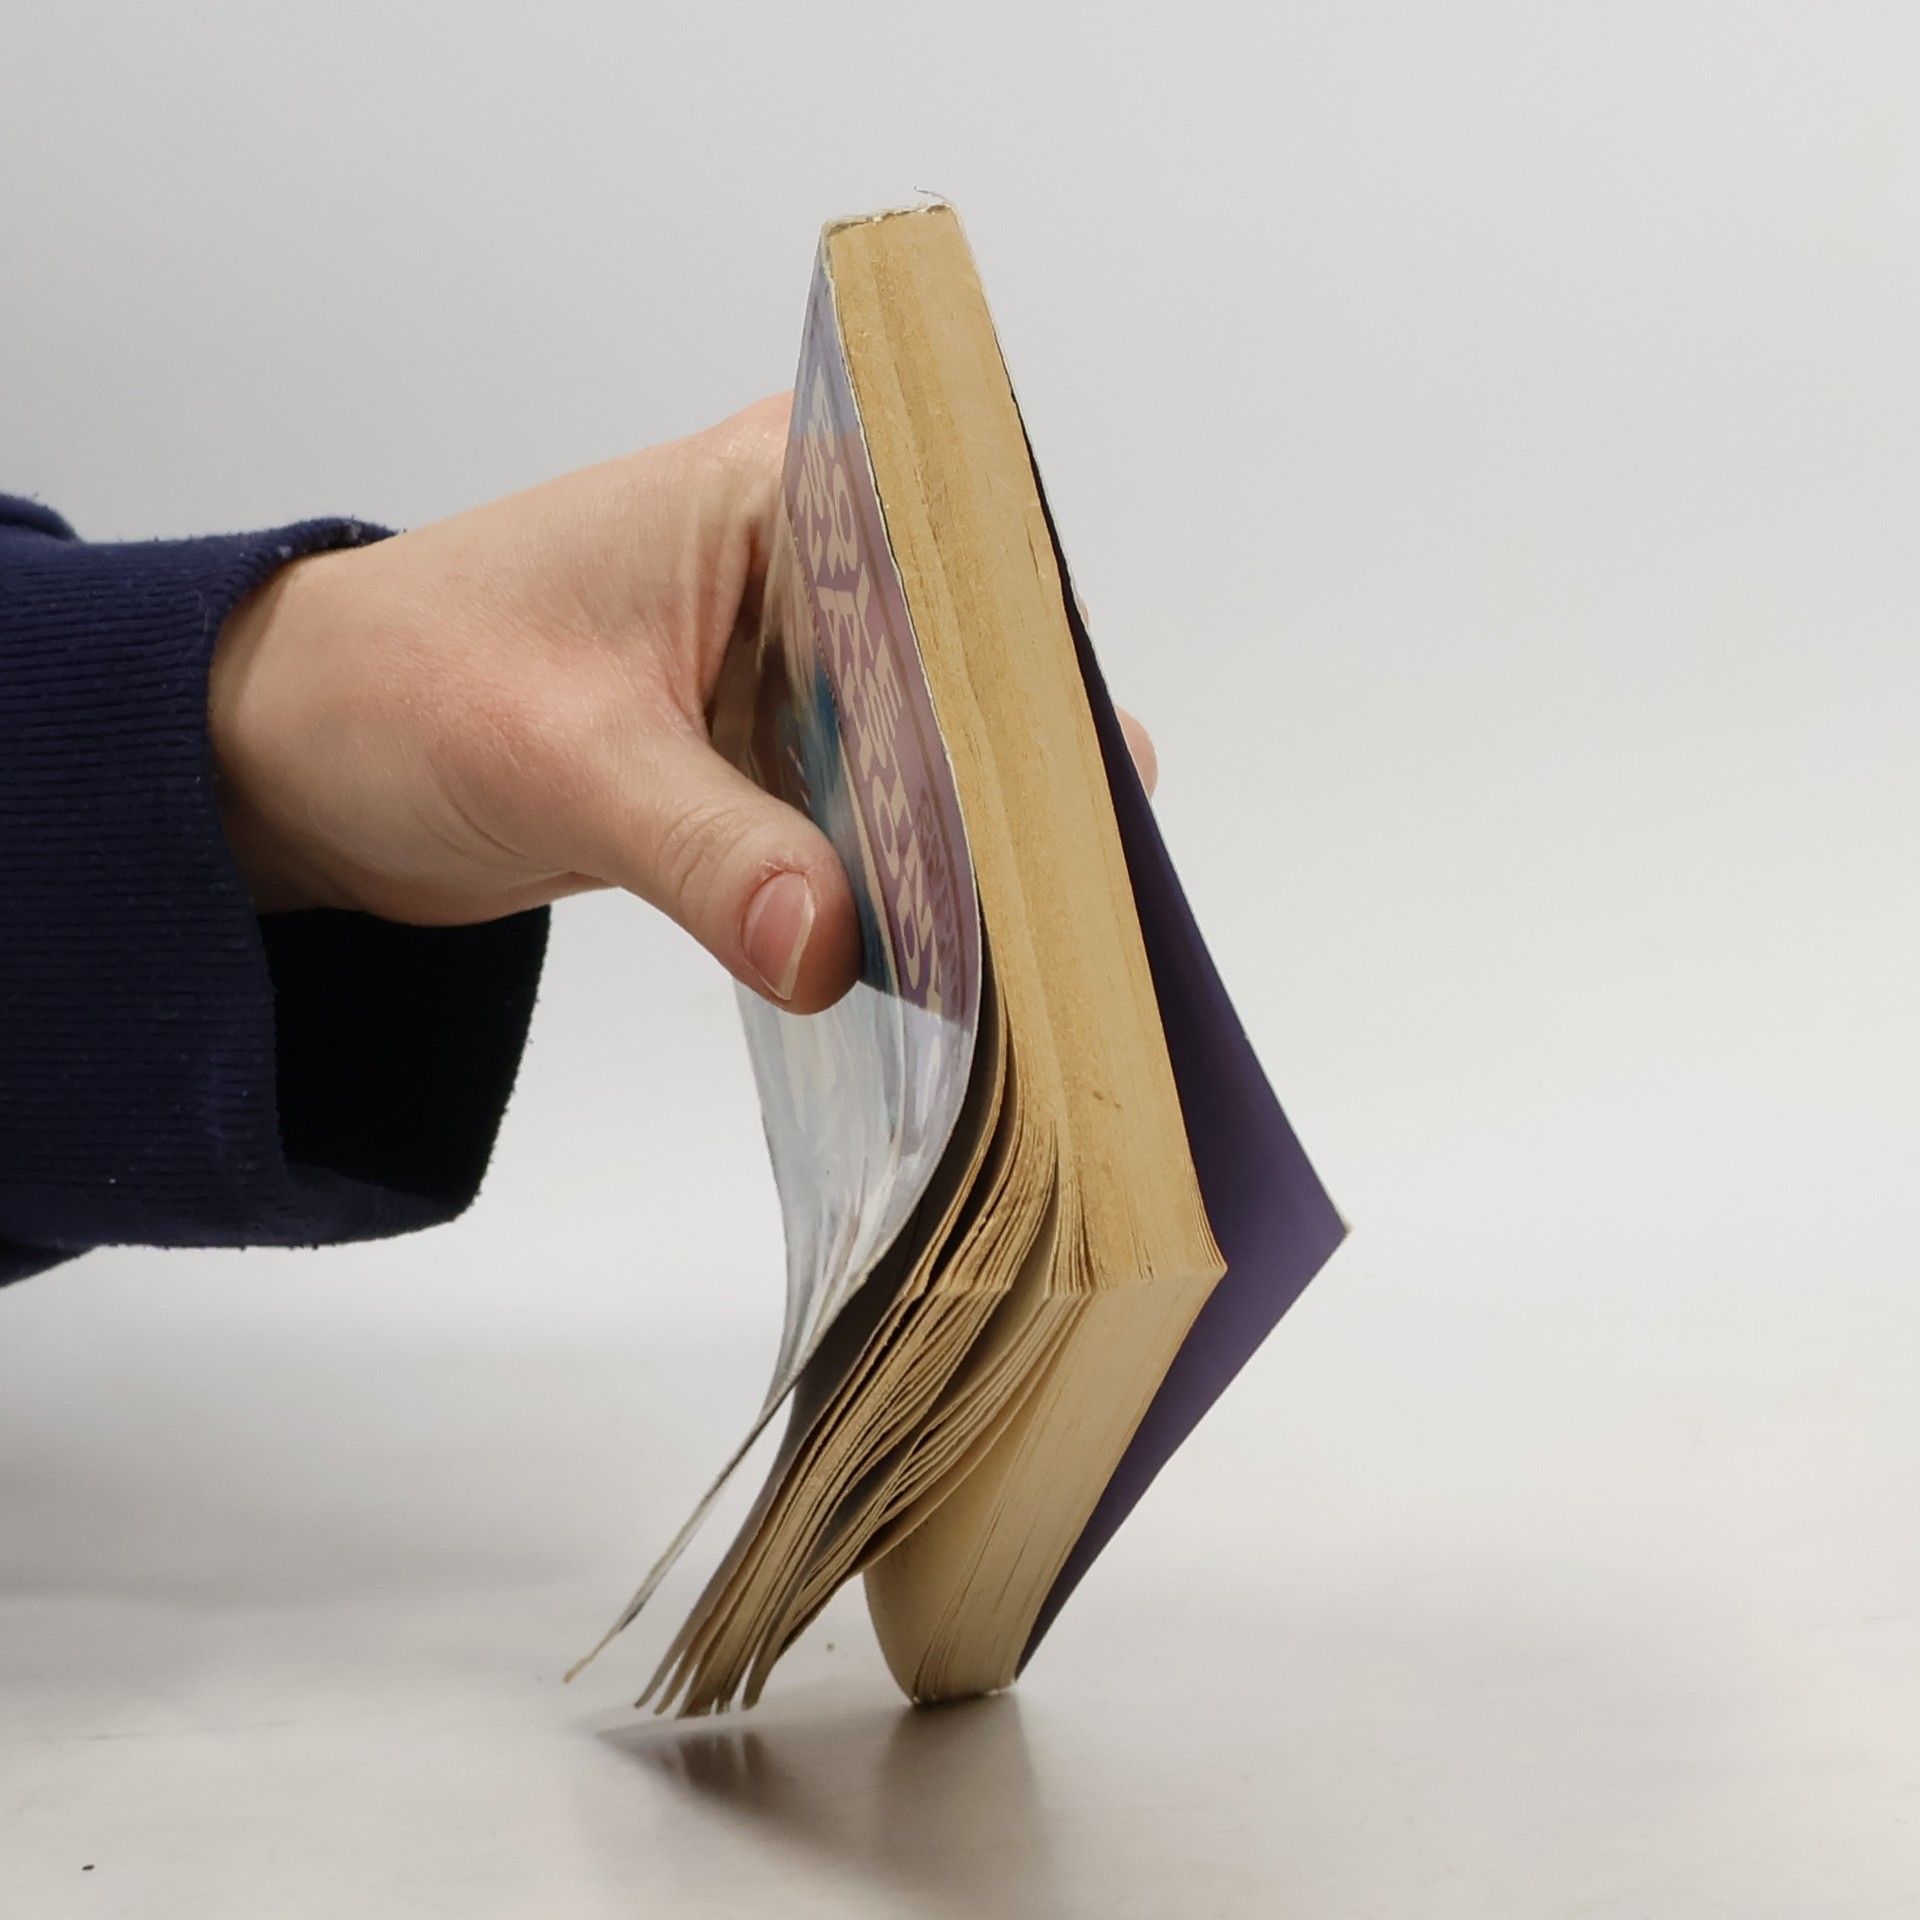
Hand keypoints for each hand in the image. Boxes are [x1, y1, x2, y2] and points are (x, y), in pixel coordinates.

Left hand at [210, 395, 1157, 1013]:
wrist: (302, 756)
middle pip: (976, 671)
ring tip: (1042, 951)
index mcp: (782, 490)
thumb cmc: (398, 688)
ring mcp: (799, 667)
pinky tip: (947, 955)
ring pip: (936, 757)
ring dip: (966, 850)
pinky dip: (901, 886)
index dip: (1037, 684)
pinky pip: (873, 822)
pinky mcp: (771, 757)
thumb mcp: (563, 759)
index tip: (1091, 806)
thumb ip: (707, 850)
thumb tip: (831, 944)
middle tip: (1085, 907)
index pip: (966, 566)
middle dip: (1021, 786)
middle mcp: (815, 563)